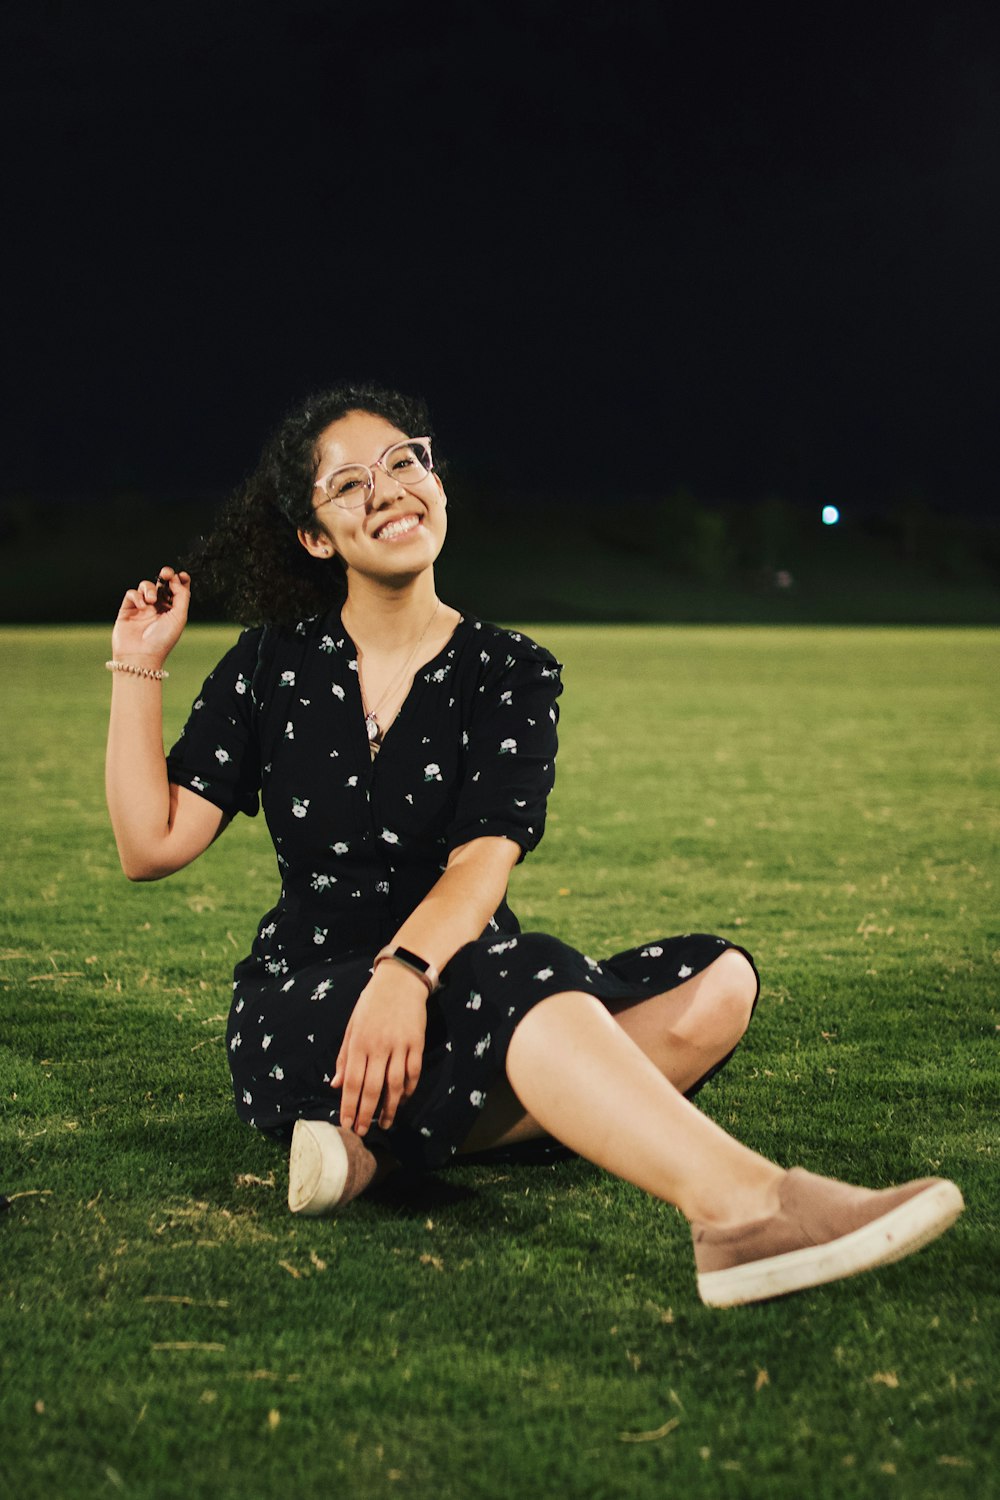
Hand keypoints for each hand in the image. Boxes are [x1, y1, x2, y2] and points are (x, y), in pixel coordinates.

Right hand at [112, 567, 190, 666]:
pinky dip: (137, 596)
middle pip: (162, 584)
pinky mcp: (127, 610)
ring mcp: (142, 608)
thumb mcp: (179, 617)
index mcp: (173, 611)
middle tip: (165, 573)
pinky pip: (132, 594)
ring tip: (151, 601)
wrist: (140, 655)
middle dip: (165, 575)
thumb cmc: (162, 640)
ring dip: (150, 589)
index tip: (182, 575)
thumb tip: (177, 579)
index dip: (179, 580)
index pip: (177, 590)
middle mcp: (158, 608)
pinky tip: (142, 607)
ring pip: (146, 586)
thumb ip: (181, 596)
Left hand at [332, 963, 427, 1135]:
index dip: (349, 1106)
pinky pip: (413, 1072)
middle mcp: (378, 1046)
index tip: (346, 1124)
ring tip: (385, 1123)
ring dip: (390, 1108)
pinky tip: (403, 1099)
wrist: (401, 980)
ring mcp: (400, 1045)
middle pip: (372, 1088)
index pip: (352, 1081)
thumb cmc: (372, 1003)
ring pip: (395, 1085)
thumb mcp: (352, 1026)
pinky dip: (409, 1089)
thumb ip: (344, 1056)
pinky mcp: (417, 1043)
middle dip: (366, 1113)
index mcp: (359, 1042)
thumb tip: (336, 1085)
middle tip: (362, 1132)